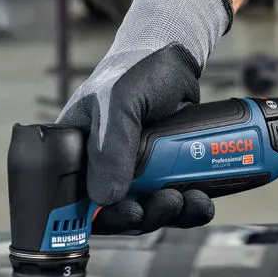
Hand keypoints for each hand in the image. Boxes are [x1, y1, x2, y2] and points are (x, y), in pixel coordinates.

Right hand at [57, 0, 232, 234]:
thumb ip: (110, 147)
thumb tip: (107, 198)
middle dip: (145, 216)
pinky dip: (189, 207)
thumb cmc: (136, 71)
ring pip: (148, 210)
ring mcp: (135, 171)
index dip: (101, 218)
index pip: (78, 201)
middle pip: (118, 213)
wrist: (176, 58)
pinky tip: (201, 200)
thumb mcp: (118, 103)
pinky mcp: (164, 172)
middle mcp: (102, 167)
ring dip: (170, 214)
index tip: (129, 214)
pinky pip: (173, 201)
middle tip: (166, 204)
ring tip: (189, 200)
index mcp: (76, 153)